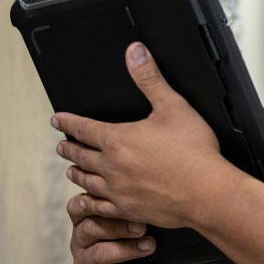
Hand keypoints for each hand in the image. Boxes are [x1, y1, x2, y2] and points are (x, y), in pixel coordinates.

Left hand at [53, 42, 229, 230]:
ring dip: (76, 173)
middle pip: (81, 155)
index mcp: (118, 140)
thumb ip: (150, 78)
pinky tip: (89, 201)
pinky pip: (100, 207)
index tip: (56, 120)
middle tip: (61, 146)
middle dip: (69, 148)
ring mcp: (118, 191)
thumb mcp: (172, 106)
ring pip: (87, 181)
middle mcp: (111, 166)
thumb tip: (135, 53)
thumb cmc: (193, 151)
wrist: (207, 193)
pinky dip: (90, 202)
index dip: (67, 122)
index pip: (83, 128)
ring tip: (71, 170)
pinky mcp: (128, 211)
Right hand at [67, 190, 178, 263]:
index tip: (116, 197)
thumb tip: (150, 203)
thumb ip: (135, 216)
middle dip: (117, 225)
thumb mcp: (141, 230)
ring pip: (100, 253)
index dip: (91, 201)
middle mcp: (79, 242)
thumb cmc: (145, 251)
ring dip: (128, 249)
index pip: (78, 206)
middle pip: (89, 228)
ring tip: (151, 246)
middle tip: (142, 226)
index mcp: (85, 221)